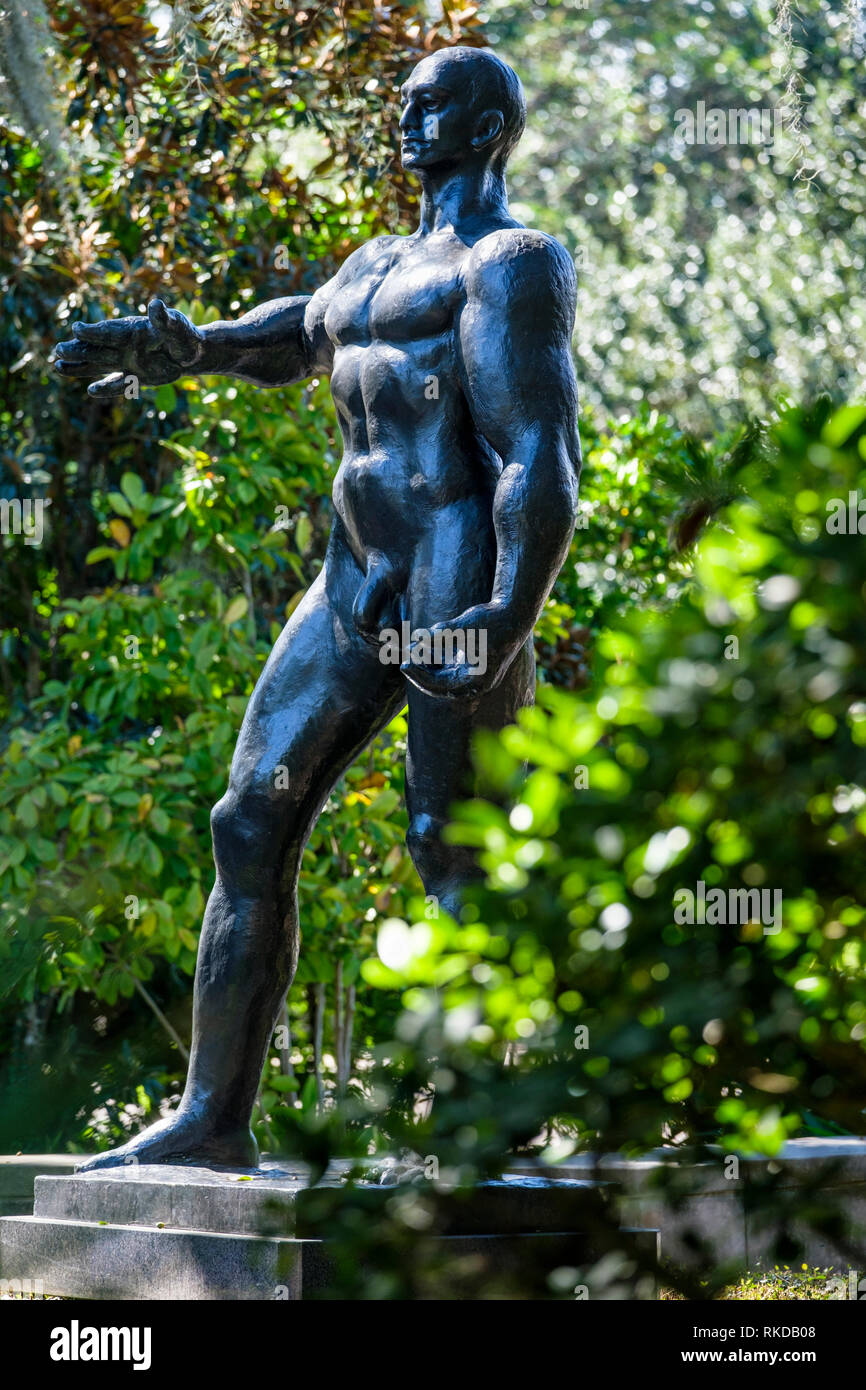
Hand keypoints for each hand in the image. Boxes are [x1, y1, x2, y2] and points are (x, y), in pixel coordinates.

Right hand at [53, 298, 203, 397]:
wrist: (193, 352)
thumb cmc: (184, 335)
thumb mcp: (176, 326)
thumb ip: (164, 318)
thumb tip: (156, 305)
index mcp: (132, 331)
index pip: (109, 332)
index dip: (94, 332)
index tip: (76, 329)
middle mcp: (125, 346)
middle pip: (97, 348)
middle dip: (78, 349)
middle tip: (58, 350)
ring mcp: (129, 362)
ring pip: (99, 364)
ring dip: (80, 366)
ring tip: (58, 366)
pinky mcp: (137, 377)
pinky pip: (119, 383)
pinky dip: (107, 388)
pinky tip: (91, 391)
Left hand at [400, 604, 515, 700]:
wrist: (515, 612)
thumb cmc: (493, 620)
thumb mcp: (465, 627)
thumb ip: (442, 634)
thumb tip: (418, 638)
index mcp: (477, 682)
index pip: (440, 686)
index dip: (419, 676)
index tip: (404, 663)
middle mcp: (475, 683)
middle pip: (439, 685)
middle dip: (420, 672)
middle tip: (402, 660)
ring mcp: (474, 674)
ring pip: (442, 675)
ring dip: (425, 664)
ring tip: (407, 650)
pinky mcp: (472, 663)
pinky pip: (447, 666)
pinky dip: (434, 659)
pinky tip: (420, 646)